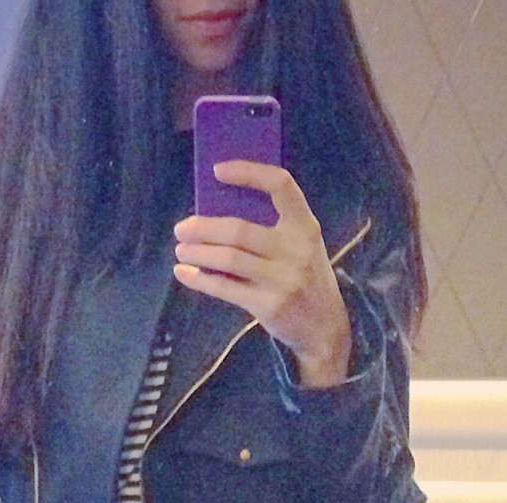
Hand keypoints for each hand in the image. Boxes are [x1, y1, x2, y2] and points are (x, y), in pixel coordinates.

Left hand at [173, 161, 351, 387]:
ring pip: (229, 258)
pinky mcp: (269, 305)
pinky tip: (184, 273)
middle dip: (204, 228)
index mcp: (305, 225)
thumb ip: (273, 229)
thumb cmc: (305, 278)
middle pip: (239, 230)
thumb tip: (217, 213)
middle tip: (181, 229)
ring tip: (181, 250)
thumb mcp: (301, 247)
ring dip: (198, 252)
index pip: (280, 185)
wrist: (326, 327)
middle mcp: (296, 249)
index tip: (217, 171)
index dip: (248, 173)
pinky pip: (226, 288)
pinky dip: (200, 280)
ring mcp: (283, 279)